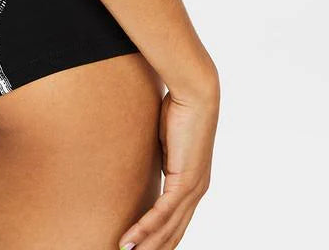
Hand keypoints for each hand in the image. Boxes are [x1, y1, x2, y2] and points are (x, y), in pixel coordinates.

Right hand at [116, 73, 219, 249]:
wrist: (194, 94)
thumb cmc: (179, 110)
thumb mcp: (165, 142)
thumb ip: (161, 158)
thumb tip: (150, 163)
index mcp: (194, 183)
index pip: (176, 220)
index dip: (160, 237)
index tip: (142, 248)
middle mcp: (197, 190)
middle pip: (174, 231)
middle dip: (154, 248)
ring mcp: (194, 188)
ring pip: (168, 227)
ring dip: (146, 245)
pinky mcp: (185, 180)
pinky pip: (162, 212)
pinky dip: (144, 228)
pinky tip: (130, 240)